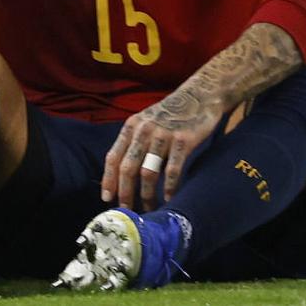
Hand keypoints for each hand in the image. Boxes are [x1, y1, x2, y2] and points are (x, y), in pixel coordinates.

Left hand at [101, 89, 222, 209]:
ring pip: (149, 172)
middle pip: (128, 168)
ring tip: (149, 209)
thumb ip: (134, 142)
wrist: (199, 95)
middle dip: (125, 192)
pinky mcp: (184, 141)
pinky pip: (172, 170)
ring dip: (147, 195)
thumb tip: (122, 172)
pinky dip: (169, 188)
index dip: (109, 179)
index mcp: (131, 127)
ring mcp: (163, 136)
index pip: (113, 156)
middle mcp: (143, 131)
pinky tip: (169, 199)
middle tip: (127, 209)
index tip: (106, 197)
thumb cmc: (171, 113)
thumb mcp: (146, 121)